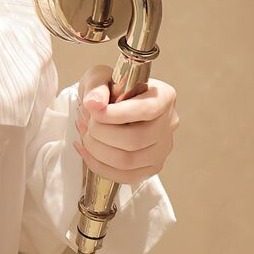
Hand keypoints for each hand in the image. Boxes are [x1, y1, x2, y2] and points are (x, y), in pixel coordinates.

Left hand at [73, 63, 178, 185]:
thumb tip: (94, 103)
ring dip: (96, 150)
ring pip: (128, 161)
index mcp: (164, 97)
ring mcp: (162, 150)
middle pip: (136, 140)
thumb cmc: (108, 89)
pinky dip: (98, 165)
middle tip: (86, 122)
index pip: (147, 110)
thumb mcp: (100, 76)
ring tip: (84, 133)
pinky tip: (85, 149)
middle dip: (101, 133)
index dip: (117, 114)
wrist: (108, 106)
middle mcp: (169, 125)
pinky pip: (124, 176)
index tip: (93, 111)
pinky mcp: (150, 168)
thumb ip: (97, 85)